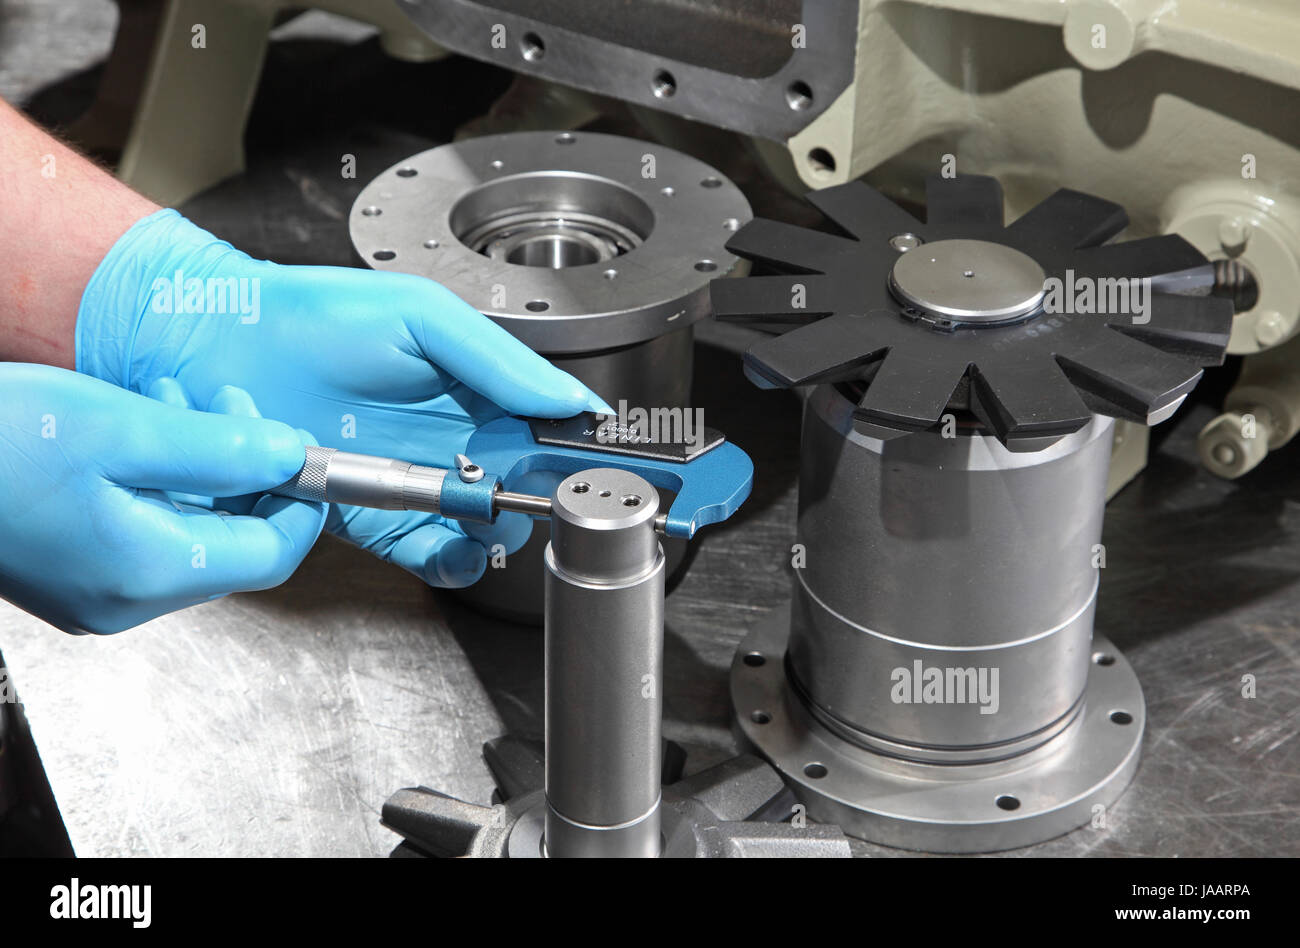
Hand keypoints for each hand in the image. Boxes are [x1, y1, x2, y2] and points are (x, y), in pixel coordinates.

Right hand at [0, 364, 325, 633]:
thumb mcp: (120, 429)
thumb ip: (219, 449)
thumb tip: (290, 457)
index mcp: (147, 574)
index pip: (270, 554)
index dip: (299, 502)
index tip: (303, 451)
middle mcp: (124, 598)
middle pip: (230, 542)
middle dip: (244, 470)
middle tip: (230, 406)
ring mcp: (93, 590)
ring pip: (187, 529)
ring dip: (199, 465)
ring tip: (176, 401)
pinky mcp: (69, 569)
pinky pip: (142, 528)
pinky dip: (157, 479)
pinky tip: (139, 425)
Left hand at [76, 210, 611, 586]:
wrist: (225, 346)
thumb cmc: (319, 317)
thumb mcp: (424, 319)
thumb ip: (501, 363)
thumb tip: (572, 399)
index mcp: (477, 391)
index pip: (546, 431)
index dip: (576, 455)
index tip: (599, 469)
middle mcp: (452, 440)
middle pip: (521, 489)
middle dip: (539, 501)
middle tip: (540, 497)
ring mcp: (414, 483)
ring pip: (480, 530)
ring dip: (497, 534)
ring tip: (493, 520)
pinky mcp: (372, 518)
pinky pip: (426, 554)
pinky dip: (450, 559)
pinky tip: (458, 544)